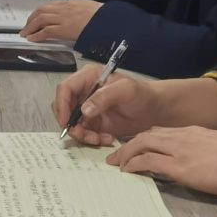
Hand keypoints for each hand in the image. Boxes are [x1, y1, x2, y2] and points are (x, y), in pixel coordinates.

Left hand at [20, 0, 100, 43]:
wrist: (108, 20)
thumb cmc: (104, 16)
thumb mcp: (91, 7)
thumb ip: (81, 9)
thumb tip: (78, 12)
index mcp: (71, 3)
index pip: (51, 6)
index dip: (41, 12)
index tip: (37, 17)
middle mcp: (64, 9)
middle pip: (41, 11)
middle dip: (31, 18)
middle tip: (27, 26)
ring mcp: (63, 18)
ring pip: (40, 20)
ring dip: (30, 27)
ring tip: (26, 33)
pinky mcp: (64, 29)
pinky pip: (46, 31)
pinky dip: (37, 35)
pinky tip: (32, 38)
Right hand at [53, 68, 170, 144]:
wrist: (154, 110)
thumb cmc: (141, 94)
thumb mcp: (125, 91)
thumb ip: (104, 97)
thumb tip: (84, 110)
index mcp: (88, 78)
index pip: (65, 89)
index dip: (62, 105)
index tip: (67, 122)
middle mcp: (84, 92)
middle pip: (64, 108)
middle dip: (71, 124)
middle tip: (83, 134)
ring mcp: (88, 109)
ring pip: (73, 124)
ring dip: (83, 135)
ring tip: (100, 139)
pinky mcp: (94, 123)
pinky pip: (84, 133)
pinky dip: (92, 139)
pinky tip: (107, 139)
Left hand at [109, 125, 216, 196]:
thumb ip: (206, 152)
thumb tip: (200, 163)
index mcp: (193, 133)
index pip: (162, 132)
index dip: (145, 139)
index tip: (135, 147)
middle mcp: (182, 137)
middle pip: (147, 135)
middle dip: (128, 145)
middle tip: (116, 156)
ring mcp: (179, 150)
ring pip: (142, 144)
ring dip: (125, 154)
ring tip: (116, 165)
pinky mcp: (178, 166)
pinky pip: (148, 161)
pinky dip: (134, 164)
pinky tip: (127, 171)